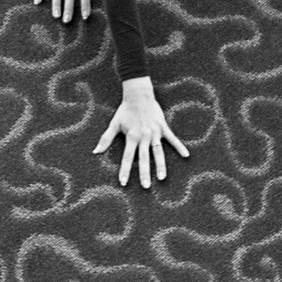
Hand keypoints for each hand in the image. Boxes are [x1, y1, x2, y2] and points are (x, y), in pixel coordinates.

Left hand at [94, 74, 190, 189]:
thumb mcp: (114, 124)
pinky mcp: (163, 127)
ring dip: (161, 165)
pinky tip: (186, 155)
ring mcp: (154, 132)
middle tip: (146, 187)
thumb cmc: (125, 110)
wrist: (139, 94)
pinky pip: (172, 138)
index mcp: (132, 136)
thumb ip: (105, 139)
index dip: (125, 170)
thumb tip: (95, 152)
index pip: (127, 157)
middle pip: (144, 158)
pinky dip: (179, 146)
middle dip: (144, 173)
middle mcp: (143, 136)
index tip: (123, 183)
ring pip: (158, 152)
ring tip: (162, 178)